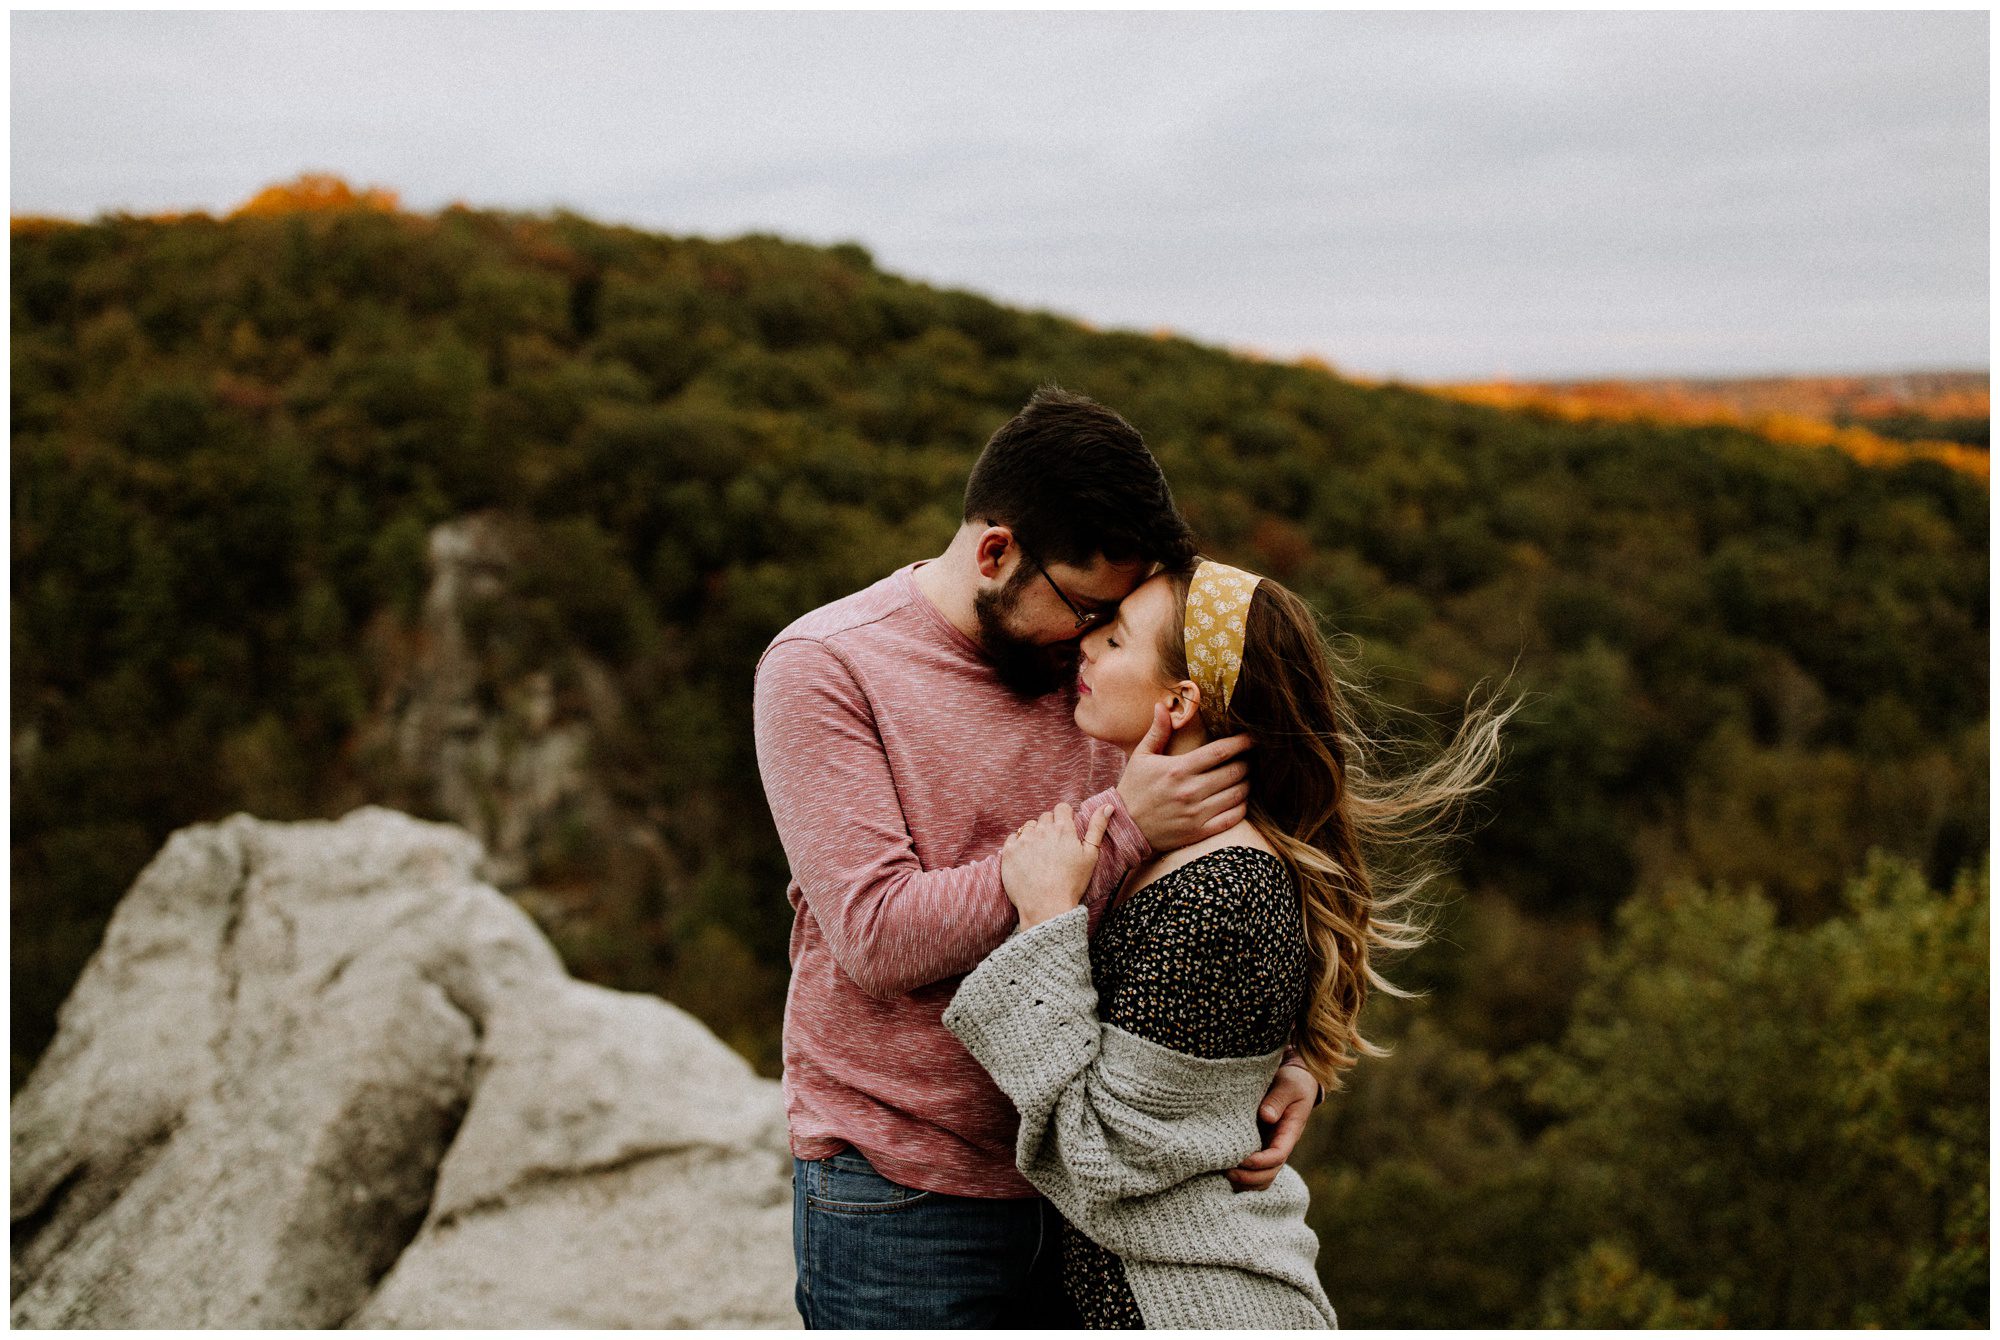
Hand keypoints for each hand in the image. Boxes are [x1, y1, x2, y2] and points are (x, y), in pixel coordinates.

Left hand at [1002, 803, 1113, 929]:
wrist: (1047, 906)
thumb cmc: (1072, 883)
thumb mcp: (1091, 855)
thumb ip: (1097, 827)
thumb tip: (1107, 806)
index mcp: (1063, 829)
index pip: (1062, 808)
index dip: (1064, 818)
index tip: (1065, 832)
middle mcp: (1042, 830)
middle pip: (1045, 817)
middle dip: (1049, 827)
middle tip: (1054, 848)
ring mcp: (1024, 840)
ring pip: (1029, 827)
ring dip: (1034, 835)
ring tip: (1040, 856)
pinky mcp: (1009, 851)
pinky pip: (1012, 839)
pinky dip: (1018, 846)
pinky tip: (1026, 860)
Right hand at [1117, 703, 1252, 849]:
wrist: (1124, 828)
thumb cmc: (1134, 788)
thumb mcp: (1141, 757)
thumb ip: (1157, 732)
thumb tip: (1163, 705)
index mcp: (1178, 769)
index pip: (1220, 752)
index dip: (1241, 743)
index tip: (1252, 738)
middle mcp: (1190, 791)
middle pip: (1234, 772)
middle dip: (1247, 763)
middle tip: (1250, 758)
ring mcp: (1196, 813)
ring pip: (1237, 794)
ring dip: (1247, 783)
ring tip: (1246, 777)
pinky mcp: (1199, 831)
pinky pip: (1233, 818)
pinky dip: (1242, 807)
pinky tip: (1240, 799)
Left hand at [1227, 1063, 1317, 1191]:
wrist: (1296, 1082)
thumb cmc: (1292, 1082)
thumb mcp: (1288, 1086)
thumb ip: (1277, 1100)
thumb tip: (1265, 1116)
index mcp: (1290, 1132)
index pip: (1278, 1156)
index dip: (1260, 1162)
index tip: (1242, 1160)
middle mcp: (1280, 1145)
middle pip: (1270, 1173)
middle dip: (1250, 1177)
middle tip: (1227, 1172)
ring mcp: (1270, 1147)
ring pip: (1262, 1177)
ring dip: (1245, 1182)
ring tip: (1224, 1174)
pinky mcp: (1259, 1146)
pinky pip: (1254, 1170)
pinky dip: (1242, 1177)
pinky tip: (1224, 1172)